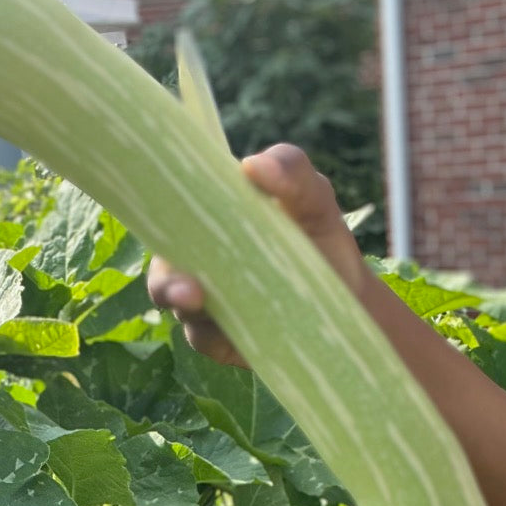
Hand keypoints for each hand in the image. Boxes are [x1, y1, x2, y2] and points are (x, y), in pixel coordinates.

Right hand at [146, 143, 368, 369]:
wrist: (349, 300)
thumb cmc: (321, 239)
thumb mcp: (314, 198)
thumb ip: (290, 169)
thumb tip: (251, 166)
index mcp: (208, 219)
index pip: (168, 212)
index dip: (155, 211)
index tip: (161, 212)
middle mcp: (196, 260)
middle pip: (162, 268)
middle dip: (165, 278)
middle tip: (185, 286)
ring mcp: (204, 302)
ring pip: (178, 304)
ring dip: (182, 303)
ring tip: (196, 301)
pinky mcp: (217, 340)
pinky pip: (202, 338)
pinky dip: (213, 335)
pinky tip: (233, 333)